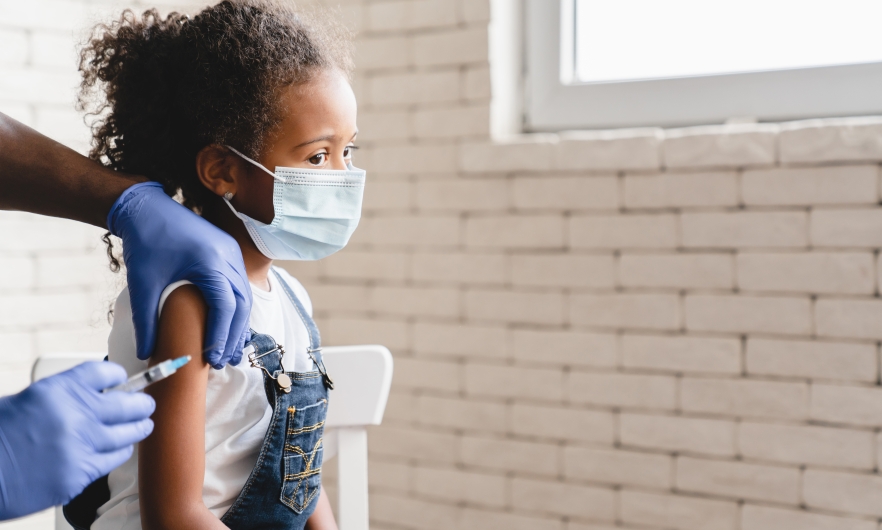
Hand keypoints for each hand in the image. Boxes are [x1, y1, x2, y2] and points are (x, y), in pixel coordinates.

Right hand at [0, 362, 154, 519]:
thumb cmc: (0, 436)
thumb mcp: (29, 400)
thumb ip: (66, 396)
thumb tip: (98, 394)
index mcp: (60, 390)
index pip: (106, 373)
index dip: (119, 376)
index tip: (124, 379)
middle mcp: (76, 415)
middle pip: (129, 403)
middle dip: (142, 403)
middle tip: (147, 404)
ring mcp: (82, 445)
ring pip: (129, 432)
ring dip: (138, 428)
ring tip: (143, 425)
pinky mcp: (82, 473)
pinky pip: (115, 458)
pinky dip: (120, 451)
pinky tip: (120, 449)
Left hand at [108, 181, 251, 367]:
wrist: (146, 208)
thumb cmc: (145, 242)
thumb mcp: (142, 283)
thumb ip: (146, 320)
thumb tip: (148, 353)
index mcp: (211, 261)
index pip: (225, 306)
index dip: (221, 336)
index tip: (212, 359)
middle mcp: (229, 256)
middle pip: (242, 304)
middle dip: (234, 335)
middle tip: (223, 361)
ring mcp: (232, 252)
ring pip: (245, 296)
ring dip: (238, 324)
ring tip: (229, 351)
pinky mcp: (228, 252)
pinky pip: (239, 285)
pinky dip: (236, 309)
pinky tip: (228, 325)